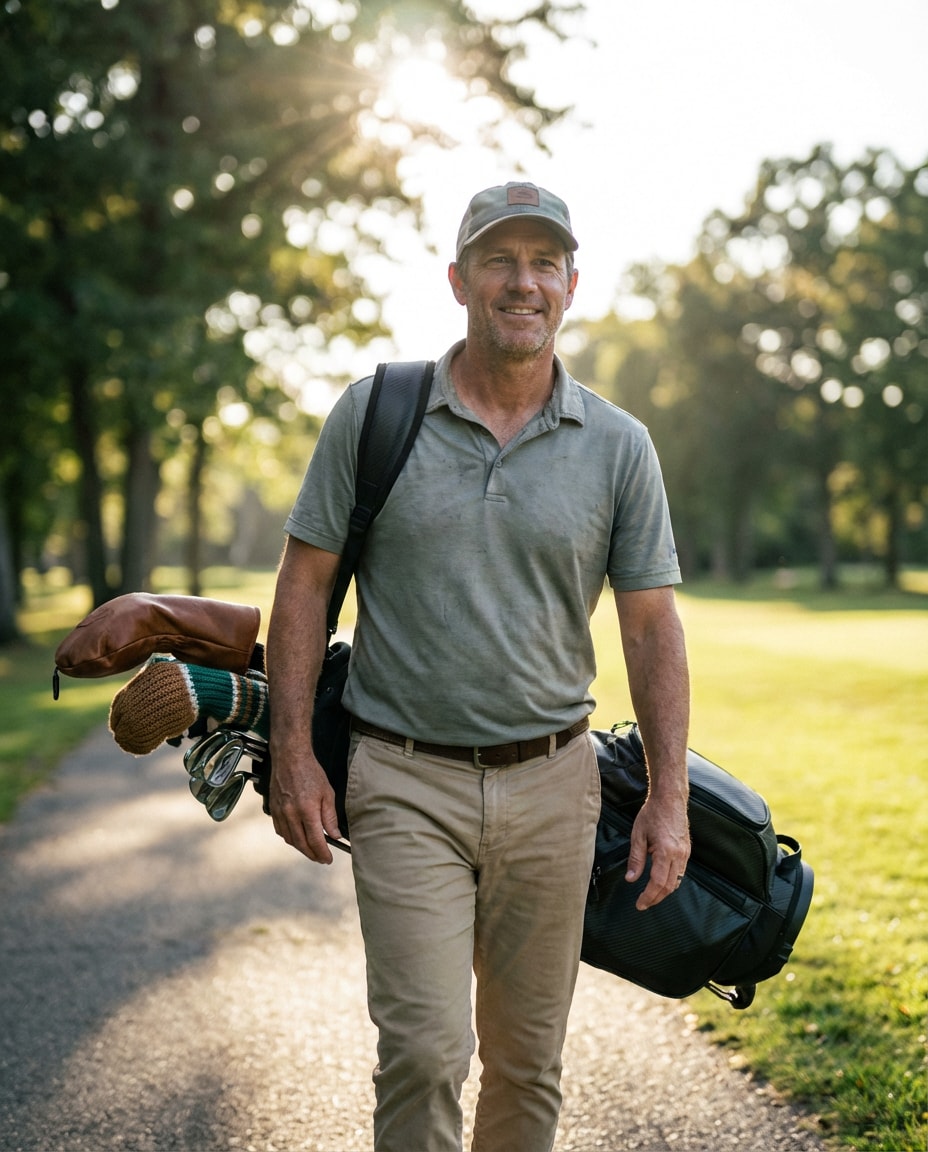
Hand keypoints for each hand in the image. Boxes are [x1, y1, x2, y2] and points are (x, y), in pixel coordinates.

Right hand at [269, 749, 342, 864]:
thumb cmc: (310, 772)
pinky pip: (280, 830)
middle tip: (321, 859)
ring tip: (311, 850)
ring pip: (289, 839)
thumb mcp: (327, 793)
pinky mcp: (273, 809)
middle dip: (312, 855)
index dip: (322, 853)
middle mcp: (291, 814)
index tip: (328, 859)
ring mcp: (280, 812)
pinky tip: (297, 837)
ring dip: (300, 848)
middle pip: (301, 844)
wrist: (290, 758)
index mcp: (307, 810)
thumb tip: (334, 835)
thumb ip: (330, 817)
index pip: (315, 840)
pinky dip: (289, 838)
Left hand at [625, 793, 689, 909]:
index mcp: (665, 851)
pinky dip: (671, 882)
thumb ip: (635, 859)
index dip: (648, 896)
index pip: (658, 882)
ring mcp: (685, 853)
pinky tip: (661, 882)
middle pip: (669, 886)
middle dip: (656, 898)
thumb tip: (631, 879)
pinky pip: (680, 872)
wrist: (670, 799)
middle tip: (643, 904)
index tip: (640, 904)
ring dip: (664, 892)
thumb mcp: (638, 835)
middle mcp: (679, 854)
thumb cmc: (652, 813)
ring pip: (677, 881)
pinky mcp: (687, 850)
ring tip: (651, 896)